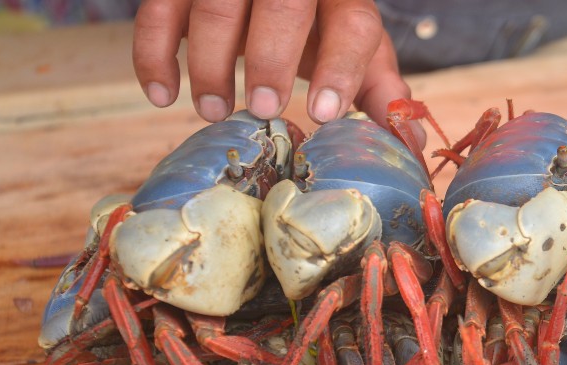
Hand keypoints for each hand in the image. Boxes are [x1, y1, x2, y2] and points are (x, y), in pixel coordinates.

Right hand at [132, 0, 410, 126]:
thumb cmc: (319, 23)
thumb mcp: (355, 49)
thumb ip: (378, 91)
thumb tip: (412, 149)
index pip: (352, 22)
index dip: (341, 67)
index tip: (324, 114)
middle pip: (282, 4)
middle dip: (271, 58)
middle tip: (263, 109)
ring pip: (215, 5)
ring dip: (210, 62)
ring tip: (214, 110)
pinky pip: (157, 9)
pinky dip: (154, 53)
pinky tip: (162, 94)